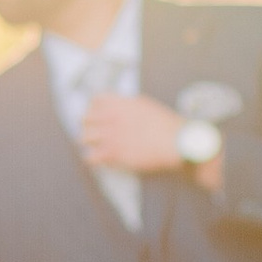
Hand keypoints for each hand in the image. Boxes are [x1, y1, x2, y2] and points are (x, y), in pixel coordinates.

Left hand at [81, 90, 217, 186]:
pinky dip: (91, 159)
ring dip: (87, 142)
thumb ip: (127, 105)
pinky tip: (94, 160)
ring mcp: (111, 136)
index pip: (95, 101)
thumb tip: (119, 107)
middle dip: (87, 125)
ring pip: (85, 138)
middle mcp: (112, 117)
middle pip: (86, 119)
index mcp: (120, 103)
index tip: (95, 114)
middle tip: (90, 131)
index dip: (93, 108)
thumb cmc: (166, 124)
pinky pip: (92, 157)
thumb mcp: (146, 105)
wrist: (176, 142)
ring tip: (90, 146)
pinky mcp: (114, 154)